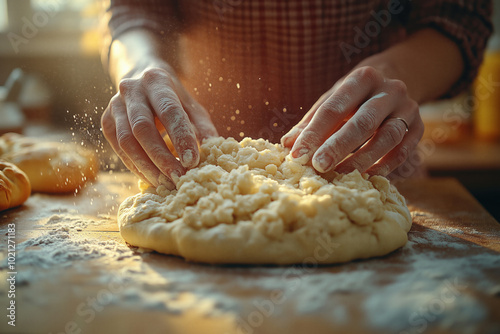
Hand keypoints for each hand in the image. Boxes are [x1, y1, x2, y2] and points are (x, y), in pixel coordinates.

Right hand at [101, 66, 217, 187]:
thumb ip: (203, 127)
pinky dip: (136, 167)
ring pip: (127, 141)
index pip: (169, 111)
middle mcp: (131, 89)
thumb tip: (214, 148)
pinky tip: (152, 178)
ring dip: (147, 167)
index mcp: (156, 81)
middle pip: (143, 128)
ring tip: (166, 183)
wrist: (141, 81)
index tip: (193, 162)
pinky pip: (119, 149)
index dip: (181, 138)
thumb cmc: (173, 99)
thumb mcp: (191, 107)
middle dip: (162, 158)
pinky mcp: (106, 121)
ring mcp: (115, 105)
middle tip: (179, 178)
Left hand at [281, 66, 423, 175]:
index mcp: (362, 78)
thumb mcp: (332, 101)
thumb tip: (287, 145)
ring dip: (362, 159)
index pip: (334, 108)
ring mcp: (408, 108)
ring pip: (387, 137)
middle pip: (363, 121)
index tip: (297, 155)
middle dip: (338, 146)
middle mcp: (389, 90)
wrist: (392, 86)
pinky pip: (403, 150)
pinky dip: (384, 165)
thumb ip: (310, 123)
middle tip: (318, 166)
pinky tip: (366, 177)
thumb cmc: (354, 98)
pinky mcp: (419, 127)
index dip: (314, 133)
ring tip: (339, 175)